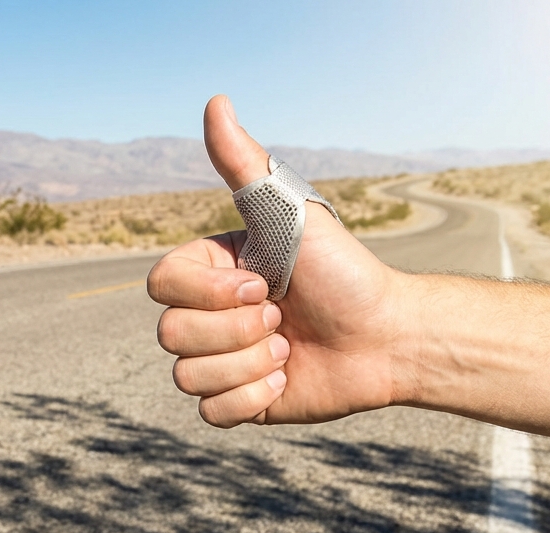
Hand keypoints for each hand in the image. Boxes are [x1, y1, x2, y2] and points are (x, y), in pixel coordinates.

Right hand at [147, 95, 407, 426]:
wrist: (388, 335)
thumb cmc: (343, 271)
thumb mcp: (288, 212)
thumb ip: (244, 162)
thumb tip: (215, 101)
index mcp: (208, 273)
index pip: (161, 286)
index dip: (207, 293)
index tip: (261, 283)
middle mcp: (206, 317)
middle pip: (170, 336)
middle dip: (234, 331)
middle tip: (281, 318)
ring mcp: (220, 362)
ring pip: (188, 377)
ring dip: (249, 365)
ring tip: (289, 350)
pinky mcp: (239, 403)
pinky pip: (210, 413)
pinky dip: (252, 399)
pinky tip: (287, 381)